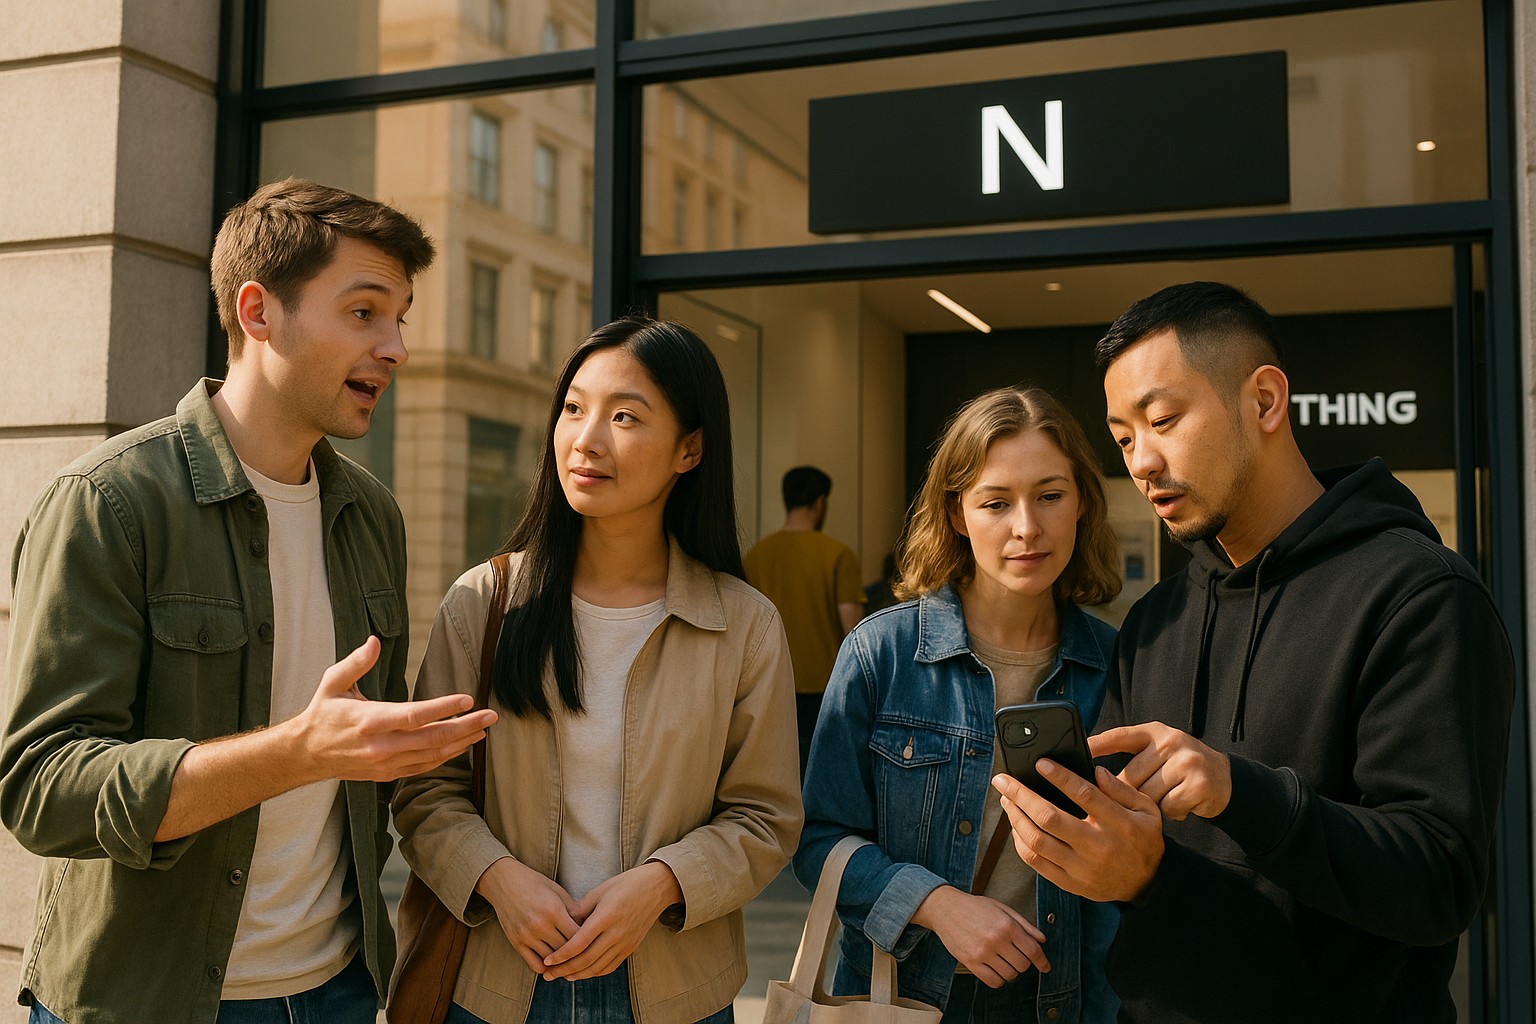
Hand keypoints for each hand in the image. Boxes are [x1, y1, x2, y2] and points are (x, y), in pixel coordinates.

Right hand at [288, 636, 498, 782]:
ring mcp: (385, 763)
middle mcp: (380, 745)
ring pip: (431, 756)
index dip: (443, 708)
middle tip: (490, 715)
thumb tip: (375, 640)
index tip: (467, 699)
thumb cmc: (323, 713)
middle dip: (465, 726)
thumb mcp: (333, 682)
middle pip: (431, 738)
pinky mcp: (387, 774)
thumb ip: (357, 662)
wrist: (305, 755)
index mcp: (370, 720)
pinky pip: (423, 767)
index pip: (414, 715)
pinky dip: (445, 758)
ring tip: (483, 730)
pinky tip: (462, 746)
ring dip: (461, 743)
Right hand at [477, 857, 583, 974]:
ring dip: (562, 962)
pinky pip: (534, 964)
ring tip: (572, 961)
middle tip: (587, 955)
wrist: (504, 882)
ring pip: (552, 960)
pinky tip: (553, 963)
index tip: (594, 942)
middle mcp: (540, 925)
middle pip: (566, 950)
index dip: (588, 940)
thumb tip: (590, 926)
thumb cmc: (534, 883)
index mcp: (554, 910)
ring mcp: (527, 936)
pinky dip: (546, 967)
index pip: (577, 936)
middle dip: (577, 953)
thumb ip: (573, 908)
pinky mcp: (516, 943)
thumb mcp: (557, 890)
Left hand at [542, 862, 683, 980]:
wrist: (657, 887)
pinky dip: (595, 972)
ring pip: (598, 967)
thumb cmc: (626, 884)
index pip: (579, 943)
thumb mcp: (600, 890)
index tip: (547, 961)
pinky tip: (583, 972)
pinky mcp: (631, 947)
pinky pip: (610, 966)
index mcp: (606, 917)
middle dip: (564, 969)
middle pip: (586, 960)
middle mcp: (616, 933)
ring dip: (578, 974)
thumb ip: (580, 908)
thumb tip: (562, 922)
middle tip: (548, 975)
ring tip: (562, 976)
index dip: (561, 955)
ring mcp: (625, 943)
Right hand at [910, 885, 1048, 987]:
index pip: (1032, 951)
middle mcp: (996, 940)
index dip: (1042, 961)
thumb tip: (1042, 940)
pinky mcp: (970, 962)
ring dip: (1011, 971)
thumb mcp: (1002, 908)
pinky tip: (996, 969)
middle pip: (1023, 965)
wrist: (945, 908)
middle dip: (1024, 963)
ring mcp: (982, 952)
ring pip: (1009, 975)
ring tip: (1004, 960)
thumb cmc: (975, 907)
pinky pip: (993, 981)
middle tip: (1016, 956)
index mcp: (1007, 925)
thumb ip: (1024, 925)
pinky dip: (999, 979)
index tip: (1045, 967)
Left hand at [993, 765, 1163, 902]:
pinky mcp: (1070, 882)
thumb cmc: (1143, 839)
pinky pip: (1036, 863)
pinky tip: (1016, 825)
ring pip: (1037, 841)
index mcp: (1119, 824)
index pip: (1084, 795)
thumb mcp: (1146, 809)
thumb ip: (1121, 789)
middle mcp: (1097, 846)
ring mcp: (1081, 868)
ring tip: (1006, 799)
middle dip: (1020, 795)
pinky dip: (1020, 842)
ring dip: (1015, 817)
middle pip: (1049, 818)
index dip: (1059, 777)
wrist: (1147, 884)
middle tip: (1003, 780)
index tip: (1040, 763)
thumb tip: (1096, 770)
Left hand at [1090, 724, 1231, 820]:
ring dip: (1152, 805)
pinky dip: (1172, 813)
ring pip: (1148, 796)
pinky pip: (1168, 809)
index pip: (1119, 736)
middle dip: (1130, 794)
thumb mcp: (1159, 752)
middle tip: (1141, 797)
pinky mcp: (1199, 785)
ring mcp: (1187, 763)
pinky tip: (1182, 804)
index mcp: (1155, 732)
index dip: (1096, 745)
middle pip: (1131, 777)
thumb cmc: (1181, 767)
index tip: (1076, 752)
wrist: (1225, 780)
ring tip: (1166, 797)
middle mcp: (1172, 742)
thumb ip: (1133, 757)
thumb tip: (1096, 776)